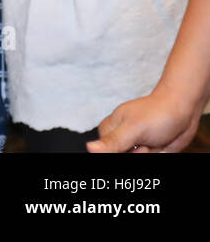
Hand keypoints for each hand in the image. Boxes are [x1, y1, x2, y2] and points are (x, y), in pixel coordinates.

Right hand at [87, 87, 204, 152]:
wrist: (183, 110)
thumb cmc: (157, 114)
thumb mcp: (133, 129)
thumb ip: (112, 141)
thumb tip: (89, 148)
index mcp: (108, 132)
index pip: (105, 153)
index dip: (121, 154)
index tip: (133, 146)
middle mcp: (120, 140)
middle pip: (122, 158)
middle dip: (137, 156)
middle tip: (145, 145)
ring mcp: (135, 146)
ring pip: (138, 161)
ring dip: (150, 156)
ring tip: (154, 144)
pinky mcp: (149, 151)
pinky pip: (150, 161)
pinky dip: (157, 156)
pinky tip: (160, 147)